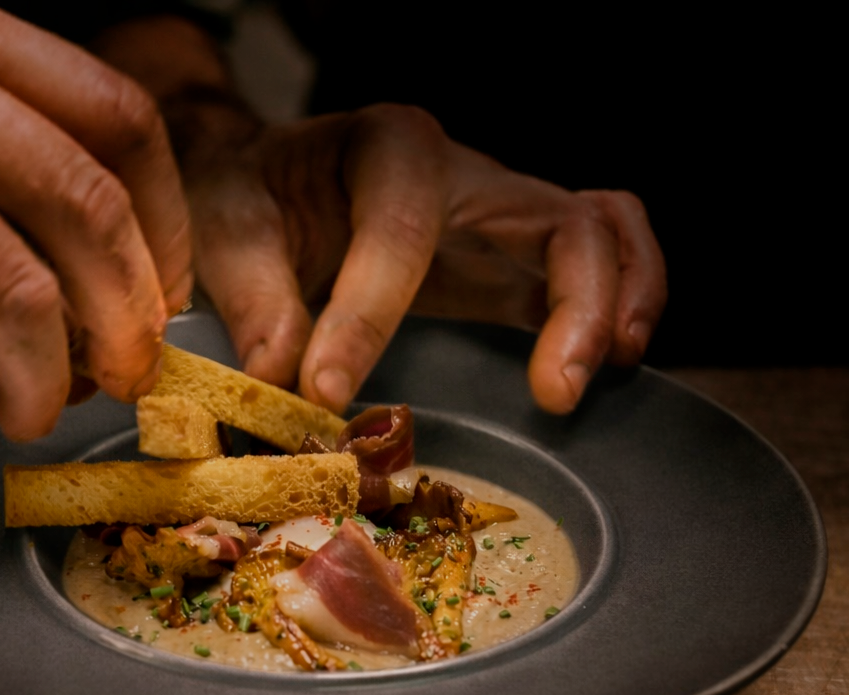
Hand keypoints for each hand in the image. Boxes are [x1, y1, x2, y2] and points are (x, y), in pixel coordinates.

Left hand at [184, 104, 665, 413]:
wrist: (264, 184)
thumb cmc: (249, 199)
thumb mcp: (224, 231)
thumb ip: (253, 298)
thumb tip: (282, 377)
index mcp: (386, 145)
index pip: (403, 226)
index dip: (369, 314)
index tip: (328, 394)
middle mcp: (462, 169)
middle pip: (559, 219)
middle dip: (570, 306)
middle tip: (552, 395)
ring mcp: (500, 211)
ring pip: (603, 232)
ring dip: (618, 303)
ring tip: (603, 375)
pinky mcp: (515, 255)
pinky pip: (602, 254)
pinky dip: (624, 297)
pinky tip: (611, 361)